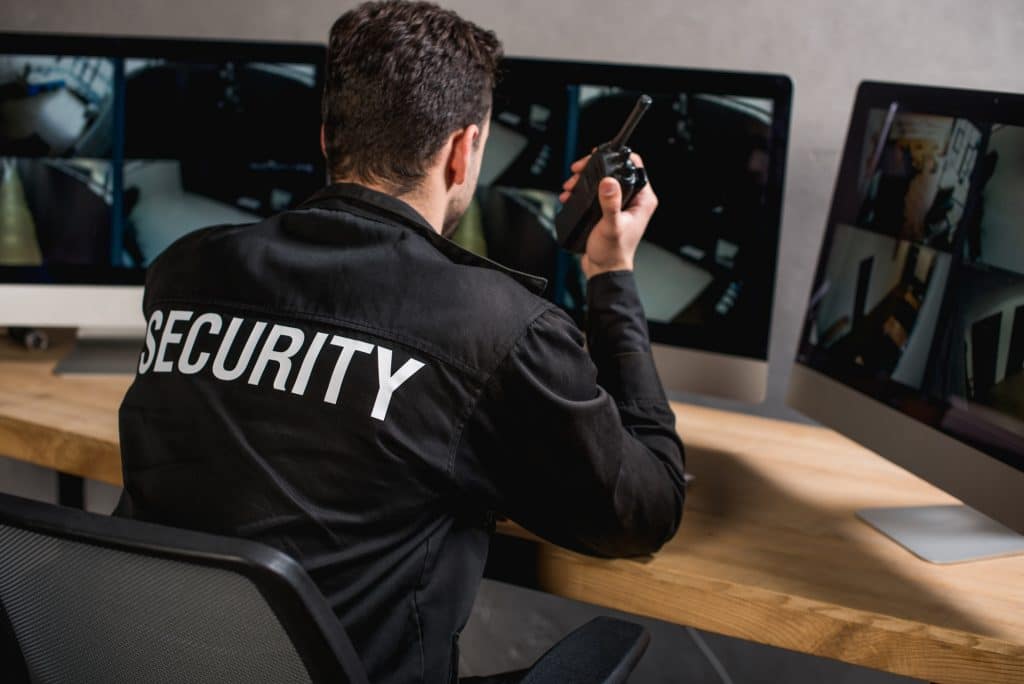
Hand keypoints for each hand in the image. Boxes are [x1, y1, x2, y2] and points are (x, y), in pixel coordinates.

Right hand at [559, 152, 657, 278]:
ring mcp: (620, 204)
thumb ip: (610, 203)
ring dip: (584, 180)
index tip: (600, 155)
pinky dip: (582, 191)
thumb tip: (609, 181)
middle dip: (593, 168)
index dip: (617, 157)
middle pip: (615, 170)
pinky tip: (571, 195)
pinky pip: (595, 192)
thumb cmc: (613, 252)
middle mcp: (633, 199)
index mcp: (642, 200)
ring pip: (602, 180)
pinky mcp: (607, 209)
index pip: (635, 166)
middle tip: (578, 170)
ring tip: (571, 185)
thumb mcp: (611, 225)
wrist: (603, 269)